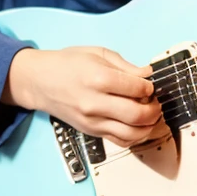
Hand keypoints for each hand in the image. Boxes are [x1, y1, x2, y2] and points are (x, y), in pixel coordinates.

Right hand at [2, 45, 162, 146]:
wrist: (40, 81)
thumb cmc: (68, 63)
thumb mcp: (97, 53)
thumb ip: (125, 66)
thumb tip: (148, 74)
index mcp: (98, 78)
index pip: (136, 88)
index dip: (150, 87)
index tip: (150, 84)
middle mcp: (95, 103)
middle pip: (137, 114)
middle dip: (154, 109)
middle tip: (156, 102)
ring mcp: (92, 121)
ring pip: (131, 133)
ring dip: (149, 126)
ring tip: (151, 115)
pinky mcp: (91, 132)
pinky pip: (120, 141)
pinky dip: (136, 137)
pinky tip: (140, 127)